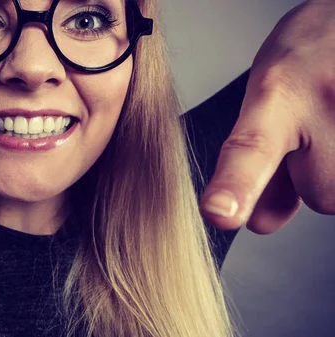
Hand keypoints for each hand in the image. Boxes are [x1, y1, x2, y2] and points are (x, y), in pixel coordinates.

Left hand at [200, 0, 334, 232]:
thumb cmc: (307, 56)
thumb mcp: (267, 99)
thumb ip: (258, 165)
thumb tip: (259, 224)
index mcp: (277, 95)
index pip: (252, 148)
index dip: (237, 185)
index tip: (221, 213)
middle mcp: (325, 103)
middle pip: (320, 196)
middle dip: (316, 173)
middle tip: (319, 124)